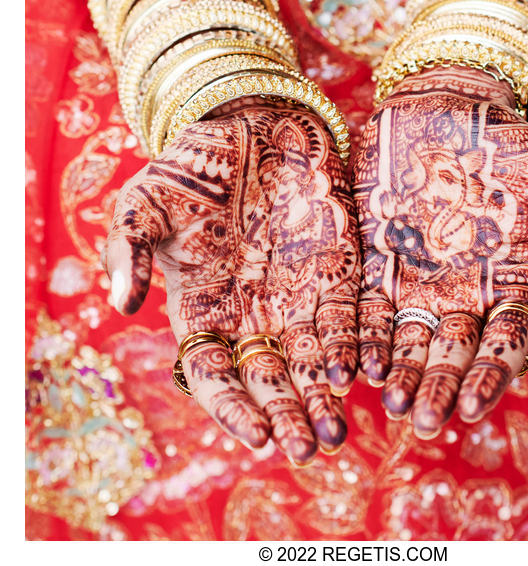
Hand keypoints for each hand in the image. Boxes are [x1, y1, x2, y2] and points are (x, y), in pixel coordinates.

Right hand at [102, 101, 360, 464]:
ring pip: (313, 358)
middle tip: (309, 447)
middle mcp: (253, 313)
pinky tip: (363, 370)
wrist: (247, 123)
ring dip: (325, 395)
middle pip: (271, 379)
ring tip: (338, 428)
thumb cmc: (190, 167)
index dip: (234, 409)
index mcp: (205, 310)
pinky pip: (348, 314)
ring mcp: (297, 292)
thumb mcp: (143, 204)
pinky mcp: (335, 266)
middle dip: (288, 415)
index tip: (257, 435)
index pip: (216, 376)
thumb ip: (126, 251)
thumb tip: (121, 305)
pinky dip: (355, 343)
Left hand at [352, 66, 527, 438]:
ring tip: (390, 401)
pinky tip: (351, 364)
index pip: (505, 342)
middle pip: (453, 353)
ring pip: (407, 340)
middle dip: (439, 388)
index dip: (491, 375)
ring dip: (398, 374)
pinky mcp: (375, 259)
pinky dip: (359, 337)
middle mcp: (463, 291)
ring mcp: (417, 278)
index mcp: (510, 282)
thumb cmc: (511, 142)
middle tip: (426, 421)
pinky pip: (365, 307)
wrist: (447, 105)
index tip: (473, 403)